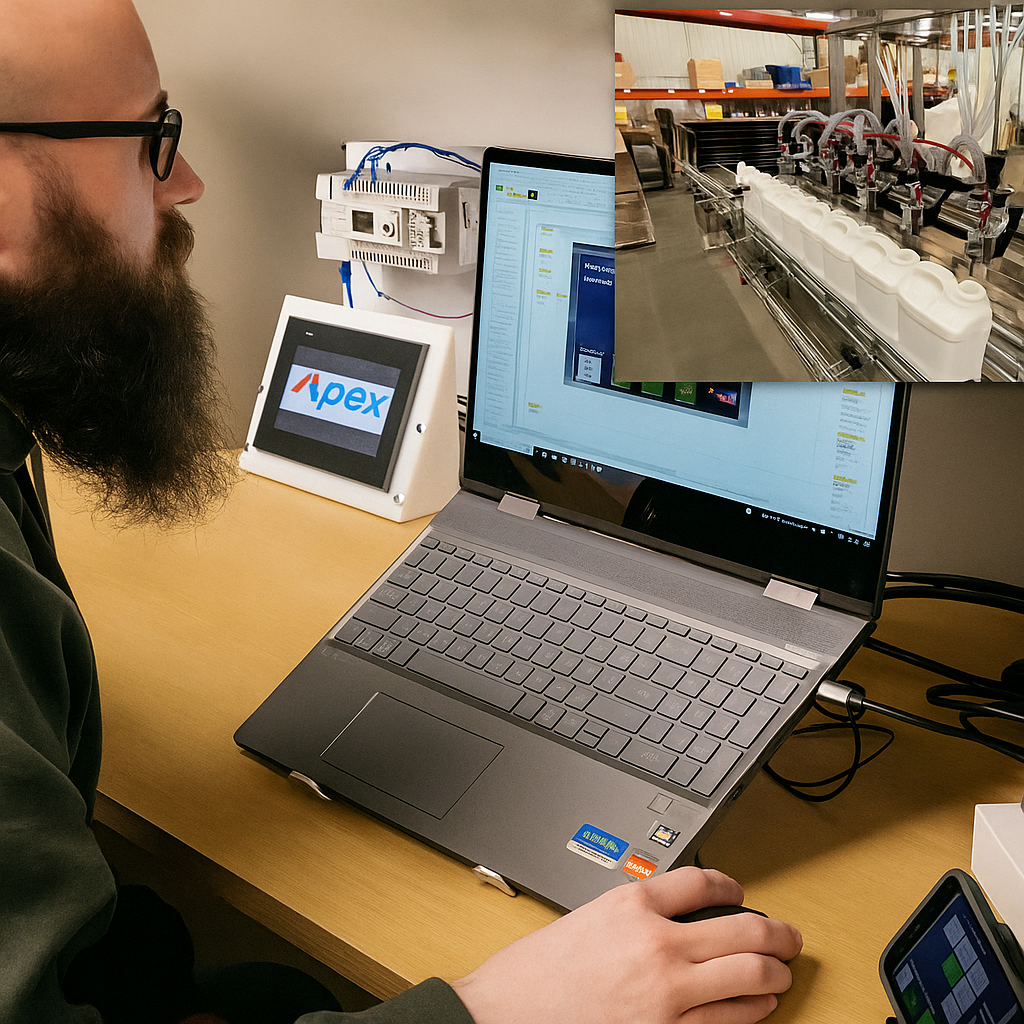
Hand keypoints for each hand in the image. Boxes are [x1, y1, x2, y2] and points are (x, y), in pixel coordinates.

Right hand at [450, 866, 801, 1023]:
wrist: (503, 1016)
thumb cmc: (534, 973)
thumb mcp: (587, 919)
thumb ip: (634, 915)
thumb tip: (673, 919)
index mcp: (631, 904)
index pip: (704, 882)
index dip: (732, 886)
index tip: (739, 893)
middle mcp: (656, 943)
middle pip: (741, 928)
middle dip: (775, 933)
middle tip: (788, 935)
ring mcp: (666, 992)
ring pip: (748, 974)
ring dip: (774, 971)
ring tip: (782, 970)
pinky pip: (730, 1020)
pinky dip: (754, 1009)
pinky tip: (760, 1004)